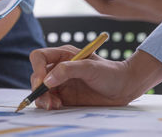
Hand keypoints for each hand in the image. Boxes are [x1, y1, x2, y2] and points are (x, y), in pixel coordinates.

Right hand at [29, 46, 161, 109]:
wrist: (124, 87)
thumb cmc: (110, 72)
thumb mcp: (90, 67)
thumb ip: (68, 70)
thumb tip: (47, 80)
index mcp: (63, 55)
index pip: (39, 57)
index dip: (37, 69)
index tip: (42, 82)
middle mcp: (58, 68)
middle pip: (37, 75)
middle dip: (38, 88)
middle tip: (46, 99)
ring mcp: (61, 82)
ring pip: (41, 89)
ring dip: (43, 98)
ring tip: (53, 105)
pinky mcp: (65, 96)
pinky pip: (49, 100)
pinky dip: (49, 104)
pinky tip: (58, 106)